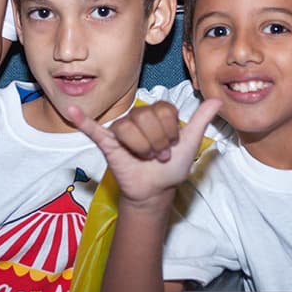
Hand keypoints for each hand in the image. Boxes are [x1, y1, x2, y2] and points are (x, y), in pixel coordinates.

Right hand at [69, 100, 221, 205]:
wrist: (155, 191)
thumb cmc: (172, 167)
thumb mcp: (191, 143)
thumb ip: (201, 120)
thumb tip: (218, 100)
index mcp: (158, 112)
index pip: (164, 110)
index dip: (171, 131)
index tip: (172, 145)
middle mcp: (139, 116)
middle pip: (146, 118)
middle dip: (156, 142)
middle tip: (158, 155)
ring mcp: (122, 129)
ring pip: (128, 128)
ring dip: (140, 148)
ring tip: (144, 158)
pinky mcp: (108, 142)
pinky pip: (94, 129)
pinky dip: (83, 121)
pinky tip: (72, 111)